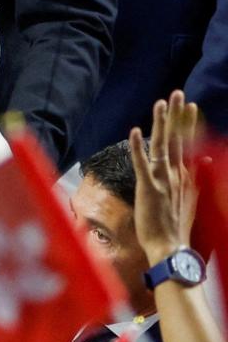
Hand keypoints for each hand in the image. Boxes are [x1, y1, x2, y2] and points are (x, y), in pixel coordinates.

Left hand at [130, 89, 199, 264]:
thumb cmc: (176, 227)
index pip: (186, 144)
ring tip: (161, 103)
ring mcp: (163, 180)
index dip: (187, 124)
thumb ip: (197, 178)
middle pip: (176, 139)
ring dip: (161, 123)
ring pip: (162, 145)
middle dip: (176, 115)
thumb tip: (207, 160)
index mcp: (185, 176)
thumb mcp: (191, 199)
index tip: (189, 106)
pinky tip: (134, 132)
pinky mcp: (149, 188)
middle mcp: (176, 174)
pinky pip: (142, 164)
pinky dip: (138, 148)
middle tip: (176, 93)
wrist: (170, 247)